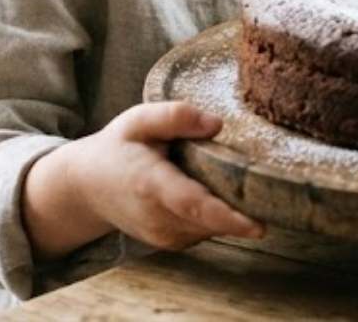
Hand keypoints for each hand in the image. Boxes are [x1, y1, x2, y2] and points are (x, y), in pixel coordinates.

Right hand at [80, 100, 265, 250]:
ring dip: (229, 211)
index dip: (226, 216)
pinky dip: (215, 216)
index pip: (192, 204)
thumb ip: (175, 116)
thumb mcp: (139, 120)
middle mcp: (157, 218)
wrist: (87, 186)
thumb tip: (217, 124)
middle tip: (270, 191)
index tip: (258, 225)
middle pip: (209, 220)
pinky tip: (213, 190)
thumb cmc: (118, 147)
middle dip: (243, 211)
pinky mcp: (169, 242)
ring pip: (210, 228)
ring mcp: (162, 235)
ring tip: (237, 180)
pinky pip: (203, 230)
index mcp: (150, 183)